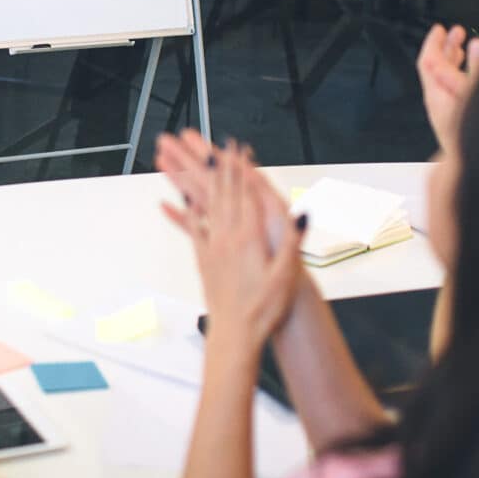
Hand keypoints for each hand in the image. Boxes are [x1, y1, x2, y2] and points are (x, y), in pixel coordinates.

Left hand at [159, 138, 304, 359]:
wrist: (235, 334)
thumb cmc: (264, 308)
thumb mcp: (287, 276)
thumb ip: (292, 242)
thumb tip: (301, 213)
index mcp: (249, 237)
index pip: (246, 193)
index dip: (242, 169)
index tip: (238, 148)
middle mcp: (227, 237)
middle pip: (222, 193)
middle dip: (218, 165)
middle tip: (212, 143)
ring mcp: (212, 246)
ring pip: (203, 204)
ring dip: (195, 179)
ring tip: (189, 159)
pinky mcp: (203, 259)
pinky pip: (191, 228)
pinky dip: (184, 210)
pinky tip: (177, 199)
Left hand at [417, 24, 478, 151]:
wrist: (476, 169)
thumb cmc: (474, 137)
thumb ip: (478, 70)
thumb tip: (477, 45)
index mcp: (437, 95)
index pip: (428, 61)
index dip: (434, 42)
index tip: (440, 29)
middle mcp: (438, 104)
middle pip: (435, 69)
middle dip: (445, 47)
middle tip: (454, 33)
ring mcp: (446, 114)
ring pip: (445, 81)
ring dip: (454, 61)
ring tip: (464, 47)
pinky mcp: (455, 122)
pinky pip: (453, 93)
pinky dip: (461, 77)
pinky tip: (473, 74)